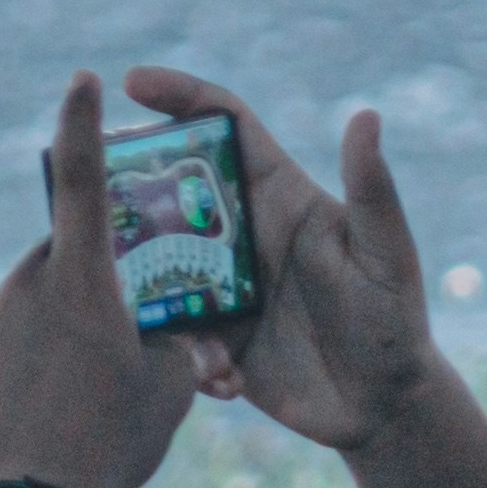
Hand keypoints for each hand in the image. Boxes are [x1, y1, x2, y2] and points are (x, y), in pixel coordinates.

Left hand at [0, 75, 200, 487]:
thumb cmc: (117, 443)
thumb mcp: (173, 390)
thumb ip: (178, 344)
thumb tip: (184, 338)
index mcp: (82, 282)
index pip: (84, 182)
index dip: (83, 125)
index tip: (81, 80)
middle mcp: (24, 288)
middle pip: (60, 258)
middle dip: (87, 281)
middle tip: (115, 337)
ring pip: (26, 302)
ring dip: (51, 326)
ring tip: (76, 391)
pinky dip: (18, 361)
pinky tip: (38, 408)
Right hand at [127, 64, 438, 459]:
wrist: (383, 405)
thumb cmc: (394, 318)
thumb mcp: (385, 254)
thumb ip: (371, 190)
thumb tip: (366, 115)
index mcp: (278, 196)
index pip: (225, 127)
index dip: (181, 97)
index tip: (132, 82)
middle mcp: (240, 233)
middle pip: (168, 191)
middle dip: (127, 188)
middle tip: (92, 197)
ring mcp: (219, 284)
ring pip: (156, 266)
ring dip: (151, 290)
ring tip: (185, 322)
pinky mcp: (209, 336)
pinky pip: (171, 334)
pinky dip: (186, 355)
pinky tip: (222, 378)